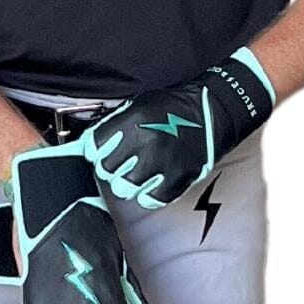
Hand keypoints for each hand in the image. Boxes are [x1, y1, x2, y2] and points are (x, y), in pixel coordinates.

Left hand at [83, 45, 276, 208]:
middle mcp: (145, 144)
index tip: (102, 152)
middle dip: (112, 167)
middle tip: (124, 161)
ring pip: (125, 188)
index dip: (96, 152)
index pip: (94, 148)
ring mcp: (162, 164)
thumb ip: (114, 125)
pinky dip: (148, 193)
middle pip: (107, 171)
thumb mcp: (139, 105)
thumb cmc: (175, 108)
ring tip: (140, 170)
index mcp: (132, 122)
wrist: (214, 112)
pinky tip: (154, 180)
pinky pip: (149, 199)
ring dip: (129, 182)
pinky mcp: (177, 180)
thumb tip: (89, 144)